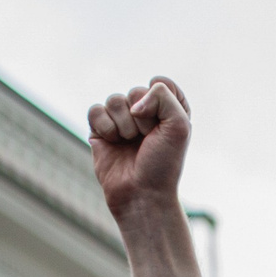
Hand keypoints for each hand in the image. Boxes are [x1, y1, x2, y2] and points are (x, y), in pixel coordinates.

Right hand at [87, 78, 190, 215]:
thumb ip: (164, 96)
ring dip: (124, 126)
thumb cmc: (163, 163)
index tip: (166, 127)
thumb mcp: (179, 125)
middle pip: (136, 90)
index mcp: (168, 109)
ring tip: (130, 144)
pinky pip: (95, 110)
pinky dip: (105, 127)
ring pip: (114, 100)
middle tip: (147, 141)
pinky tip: (113, 143)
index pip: (160, 83)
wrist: (142, 193)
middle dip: (142, 118)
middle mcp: (144, 112)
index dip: (162, 103)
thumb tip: (133, 102)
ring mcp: (121, 120)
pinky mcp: (100, 130)